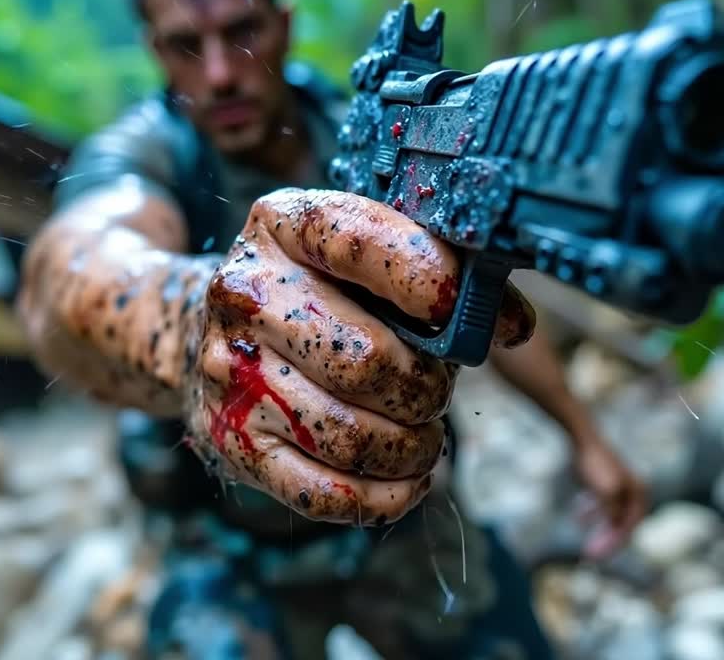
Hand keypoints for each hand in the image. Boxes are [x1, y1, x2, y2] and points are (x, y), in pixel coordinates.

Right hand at [188, 188, 534, 524]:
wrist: (214, 332)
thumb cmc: (323, 290)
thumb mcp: (371, 252)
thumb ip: (449, 270)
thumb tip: (510, 325)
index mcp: (285, 225)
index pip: (364, 244)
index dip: (431, 281)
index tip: (460, 308)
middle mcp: (246, 294)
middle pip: (365, 361)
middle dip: (427, 388)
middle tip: (438, 390)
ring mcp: (231, 374)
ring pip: (352, 438)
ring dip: (414, 449)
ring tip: (425, 436)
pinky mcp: (233, 443)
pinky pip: (325, 494)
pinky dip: (386, 498)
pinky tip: (407, 481)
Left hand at [573, 438, 646, 558]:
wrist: (582, 439)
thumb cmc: (595, 464)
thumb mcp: (606, 491)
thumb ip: (613, 512)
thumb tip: (618, 529)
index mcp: (640, 494)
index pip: (629, 528)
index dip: (612, 545)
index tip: (595, 556)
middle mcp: (635, 492)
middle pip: (622, 525)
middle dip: (606, 540)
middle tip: (589, 555)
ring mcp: (621, 489)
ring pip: (612, 517)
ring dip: (600, 529)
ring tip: (586, 539)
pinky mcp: (606, 485)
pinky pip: (602, 507)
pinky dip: (593, 514)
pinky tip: (579, 517)